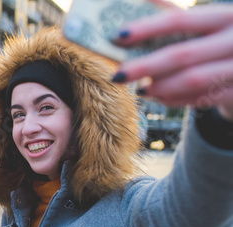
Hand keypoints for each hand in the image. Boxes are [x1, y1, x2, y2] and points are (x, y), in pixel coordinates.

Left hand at [112, 3, 232, 121]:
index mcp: (225, 16)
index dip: (147, 28)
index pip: (179, 20)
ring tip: (140, 90)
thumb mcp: (210, 21)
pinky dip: (177, 99)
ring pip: (192, 80)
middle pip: (182, 54)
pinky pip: (201, 99)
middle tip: (119, 75)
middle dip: (146, 66)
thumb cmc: (224, 40)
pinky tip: (160, 98)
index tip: (119, 36)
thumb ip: (177, 13)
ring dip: (160, 87)